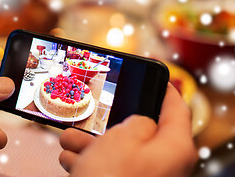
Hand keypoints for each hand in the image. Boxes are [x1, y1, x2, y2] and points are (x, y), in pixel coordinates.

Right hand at [59, 83, 197, 176]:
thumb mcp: (124, 136)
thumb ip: (137, 121)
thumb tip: (141, 123)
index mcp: (174, 149)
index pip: (177, 110)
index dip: (167, 90)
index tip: (158, 78)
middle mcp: (164, 166)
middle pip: (140, 133)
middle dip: (111, 123)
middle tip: (98, 112)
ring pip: (118, 152)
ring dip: (92, 144)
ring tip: (69, 138)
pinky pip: (109, 169)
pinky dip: (90, 162)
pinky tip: (70, 157)